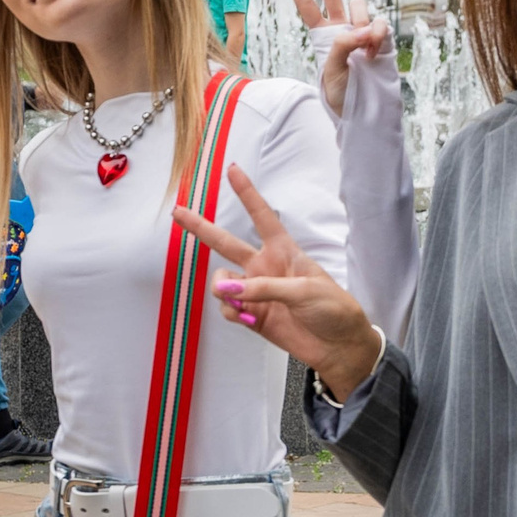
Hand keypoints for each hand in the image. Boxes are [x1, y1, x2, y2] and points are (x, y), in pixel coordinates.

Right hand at [174, 166, 382, 397]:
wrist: (339, 347)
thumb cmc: (333, 309)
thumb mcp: (304, 290)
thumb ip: (264, 287)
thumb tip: (227, 290)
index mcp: (284, 251)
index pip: (262, 216)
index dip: (247, 193)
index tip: (232, 169)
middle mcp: (265, 267)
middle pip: (226, 243)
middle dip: (201, 228)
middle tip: (178, 212)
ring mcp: (256, 292)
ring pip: (223, 283)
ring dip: (223, 291)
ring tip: (239, 304)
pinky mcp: (252, 316)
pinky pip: (228, 308)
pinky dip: (232, 313)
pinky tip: (248, 319)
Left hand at [279, 0, 390, 117]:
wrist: (366, 110)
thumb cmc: (342, 94)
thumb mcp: (332, 71)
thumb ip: (344, 45)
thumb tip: (366, 28)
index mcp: (322, 34)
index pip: (306, 4)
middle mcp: (341, 26)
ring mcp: (362, 28)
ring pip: (360, 7)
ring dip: (361, 26)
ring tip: (362, 55)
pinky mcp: (381, 35)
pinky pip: (379, 23)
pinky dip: (377, 36)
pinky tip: (374, 53)